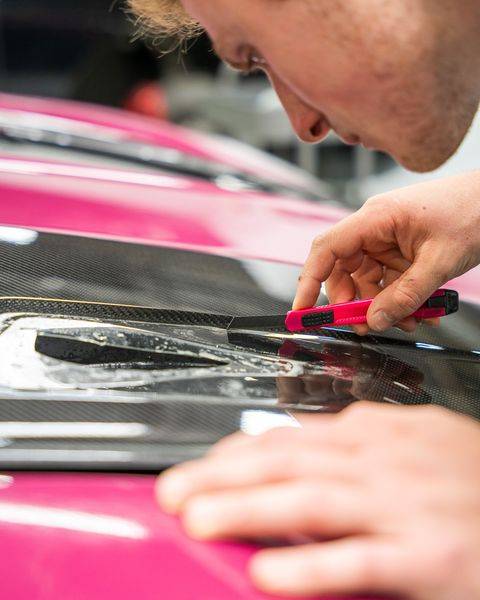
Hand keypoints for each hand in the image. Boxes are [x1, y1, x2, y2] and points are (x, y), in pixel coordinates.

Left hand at [157, 403, 479, 598]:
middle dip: (221, 476)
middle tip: (171, 490)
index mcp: (374, 433)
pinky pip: (361, 561)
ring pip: (311, 502)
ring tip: (197, 519)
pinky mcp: (430, 555)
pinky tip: (269, 573)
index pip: (288, 438)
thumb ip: (352, 443)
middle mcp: (381, 461)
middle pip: (286, 463)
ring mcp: (404, 505)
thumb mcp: (409, 442)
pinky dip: (312, 567)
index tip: (200, 467)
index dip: (235, 454)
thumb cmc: (469, 475)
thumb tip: (297, 441)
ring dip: (249, 510)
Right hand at [294, 172, 479, 333]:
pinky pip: (388, 281)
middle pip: (343, 270)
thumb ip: (406, 295)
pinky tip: (419, 311)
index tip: (302, 310)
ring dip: (382, 306)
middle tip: (366, 325)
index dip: (309, 281)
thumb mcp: (439, 261)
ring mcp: (387, 239)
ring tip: (409, 320)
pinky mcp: (400, 250)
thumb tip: (375, 320)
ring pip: (368, 281)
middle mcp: (374, 228)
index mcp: (375, 218)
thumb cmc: (473, 212)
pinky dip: (399, 299)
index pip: (326, 249)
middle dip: (353, 302)